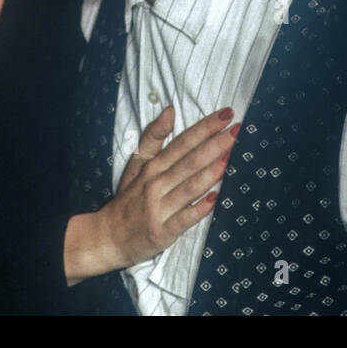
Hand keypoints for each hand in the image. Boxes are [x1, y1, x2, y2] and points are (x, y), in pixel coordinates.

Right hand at [66, 106, 237, 283]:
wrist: (109, 236)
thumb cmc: (128, 198)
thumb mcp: (136, 163)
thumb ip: (153, 137)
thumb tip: (170, 110)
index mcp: (153, 166)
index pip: (183, 142)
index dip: (204, 128)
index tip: (226, 115)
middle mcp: (156, 184)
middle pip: (189, 161)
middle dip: (214, 144)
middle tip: (237, 130)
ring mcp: (159, 208)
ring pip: (188, 187)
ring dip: (210, 172)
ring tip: (230, 157)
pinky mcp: (162, 231)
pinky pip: (184, 219)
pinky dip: (199, 209)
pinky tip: (215, 199)